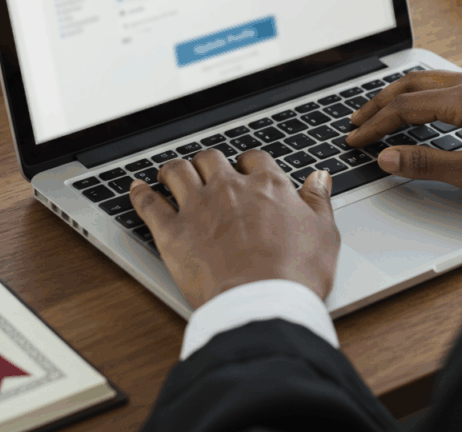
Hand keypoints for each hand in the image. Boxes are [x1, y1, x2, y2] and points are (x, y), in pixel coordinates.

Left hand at [129, 150, 339, 308]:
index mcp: (267, 186)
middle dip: (209, 163)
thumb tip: (319, 178)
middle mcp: (229, 188)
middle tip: (207, 172)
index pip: (254, 159)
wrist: (261, 302)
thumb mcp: (324, 233)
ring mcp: (198, 207)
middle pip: (211, 159)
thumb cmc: (295, 273)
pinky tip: (137, 189)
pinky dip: (140, 194)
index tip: (246, 171)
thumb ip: (319, 201)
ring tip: (171, 174)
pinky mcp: (172, 232)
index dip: (248, 163)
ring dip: (174, 170)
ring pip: (177, 171)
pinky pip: (148, 204)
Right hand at [346, 71, 461, 203]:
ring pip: (431, 80)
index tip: (355, 139)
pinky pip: (450, 85)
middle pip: (413, 83)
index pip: (405, 106)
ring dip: (401, 96)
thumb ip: (426, 163)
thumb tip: (387, 157)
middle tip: (356, 122)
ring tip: (380, 114)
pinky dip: (424, 96)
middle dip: (380, 103)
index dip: (375, 124)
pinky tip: (420, 111)